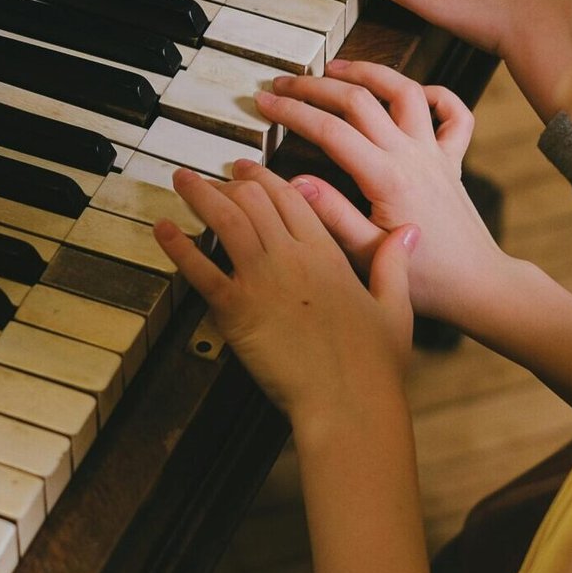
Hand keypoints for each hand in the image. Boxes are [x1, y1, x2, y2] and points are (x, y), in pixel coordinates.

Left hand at [155, 165, 413, 421]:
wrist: (349, 402)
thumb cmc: (374, 365)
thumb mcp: (395, 307)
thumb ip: (393, 264)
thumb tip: (407, 232)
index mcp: (327, 254)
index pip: (291, 198)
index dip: (265, 178)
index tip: (250, 170)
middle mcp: (292, 258)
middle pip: (253, 200)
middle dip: (230, 182)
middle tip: (213, 176)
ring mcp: (262, 281)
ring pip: (225, 220)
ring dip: (199, 196)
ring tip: (182, 181)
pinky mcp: (237, 310)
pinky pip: (201, 269)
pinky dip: (178, 247)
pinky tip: (164, 230)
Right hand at [251, 60, 514, 329]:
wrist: (478, 286)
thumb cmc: (426, 279)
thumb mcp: (366, 255)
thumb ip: (331, 215)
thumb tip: (294, 183)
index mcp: (387, 179)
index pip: (330, 130)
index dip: (292, 112)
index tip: (264, 103)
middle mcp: (412, 156)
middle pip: (360, 100)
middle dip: (316, 86)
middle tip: (284, 83)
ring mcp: (435, 154)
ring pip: (406, 92)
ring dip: (370, 73)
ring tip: (337, 67)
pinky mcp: (452, 161)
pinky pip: (454, 115)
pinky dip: (436, 95)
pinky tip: (413, 93)